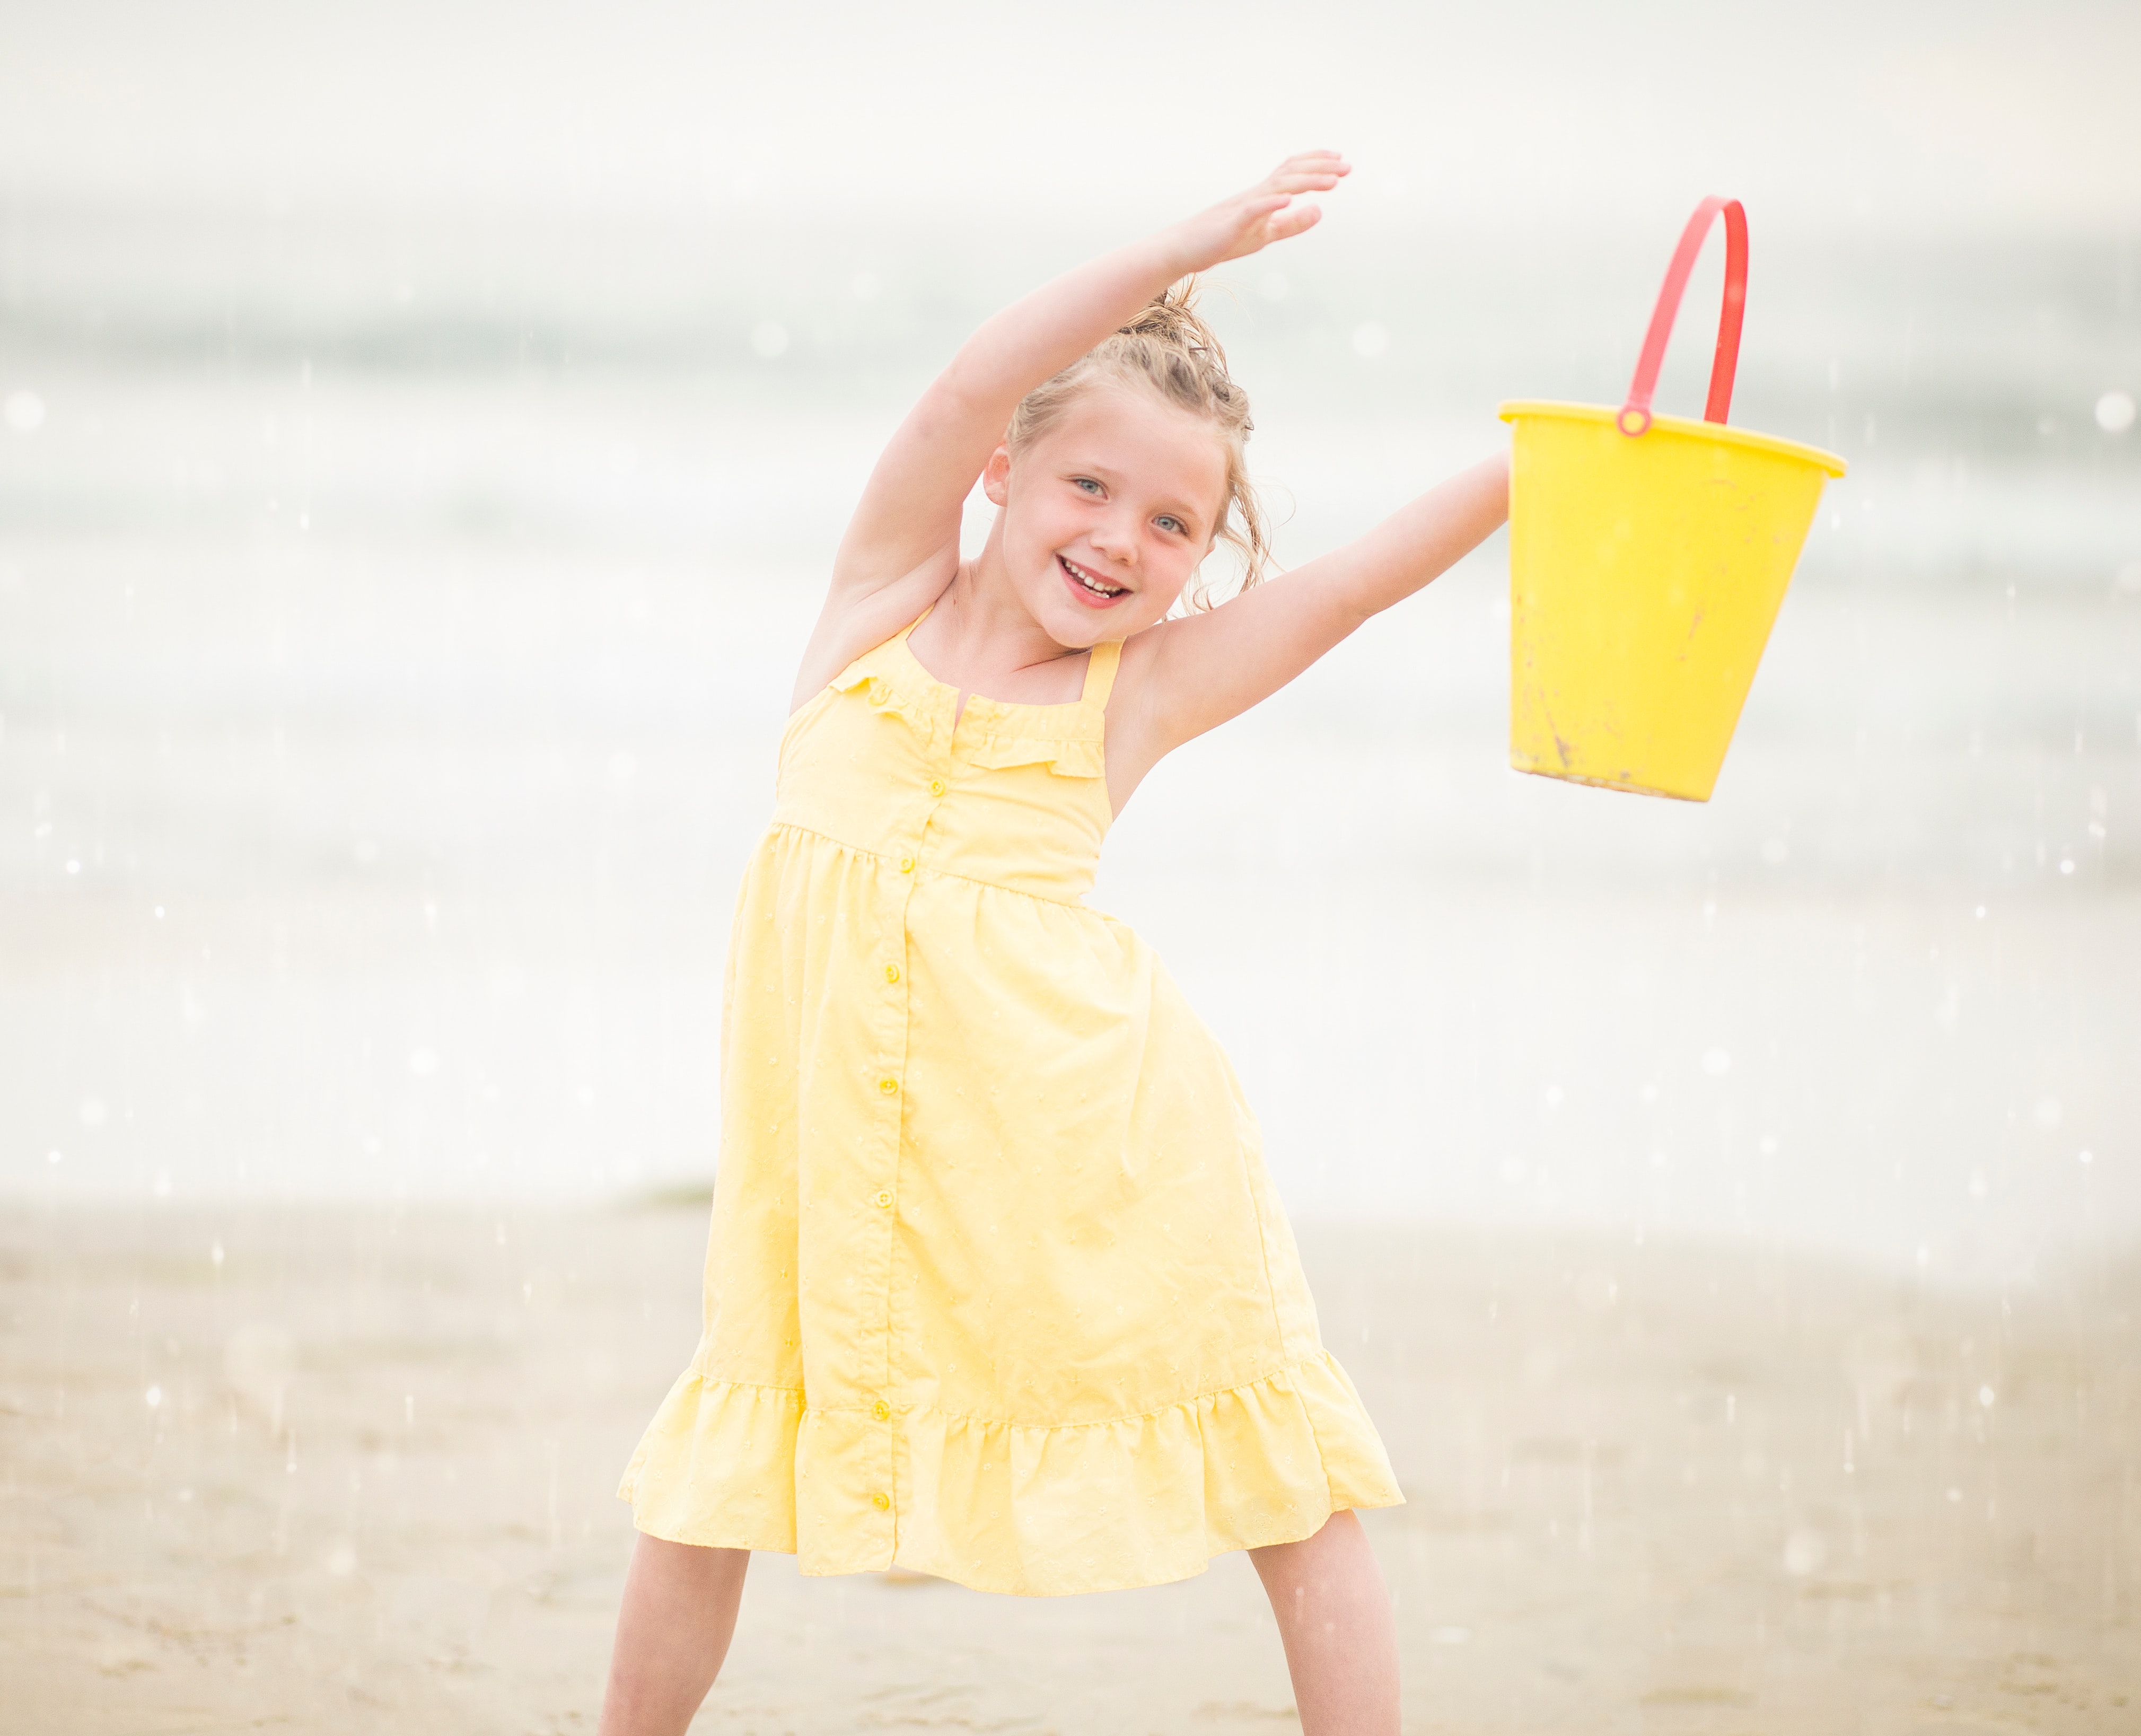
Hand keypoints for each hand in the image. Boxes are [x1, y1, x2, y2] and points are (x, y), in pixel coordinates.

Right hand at [1168, 152, 1349, 270]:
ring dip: (1306, 182)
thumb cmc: (1223, 240)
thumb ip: (1292, 224)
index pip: (1293, 172)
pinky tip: (1289, 200)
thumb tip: (1320, 211)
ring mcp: (1243, 207)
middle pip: (1291, 173)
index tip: (1341, 162)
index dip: (1317, 164)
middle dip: (1320, 168)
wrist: (1185, 250)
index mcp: (1264, 197)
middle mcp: (1256, 195)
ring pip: (1278, 187)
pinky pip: (1252, 210)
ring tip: (1331, 182)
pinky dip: (1271, 204)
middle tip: (1347, 167)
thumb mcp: (1266, 234)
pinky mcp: (1231, 223)